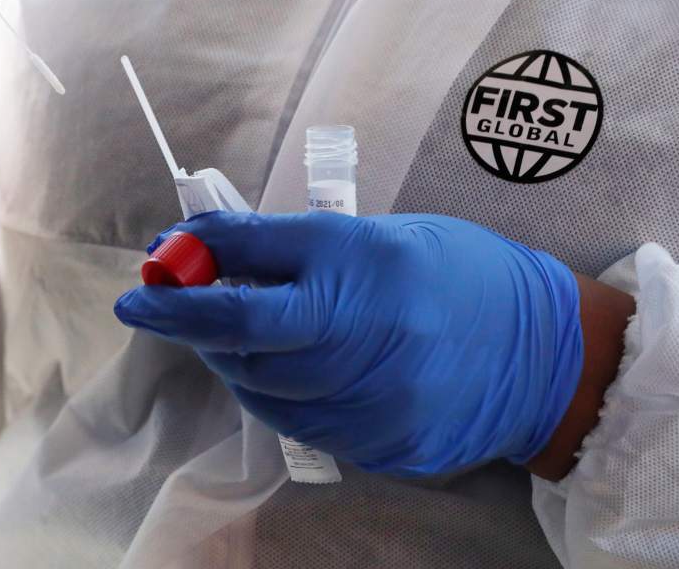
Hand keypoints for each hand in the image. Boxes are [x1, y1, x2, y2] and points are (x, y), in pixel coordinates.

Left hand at [114, 212, 583, 476]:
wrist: (539, 348)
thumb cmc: (447, 271)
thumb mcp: (369, 234)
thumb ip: (280, 247)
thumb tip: (196, 251)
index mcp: (359, 262)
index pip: (243, 276)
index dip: (179, 281)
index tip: (139, 284)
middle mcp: (361, 330)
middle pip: (240, 338)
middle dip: (187, 321)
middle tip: (158, 306)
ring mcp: (371, 396)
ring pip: (259, 387)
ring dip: (228, 359)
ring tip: (233, 335)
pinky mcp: (379, 442)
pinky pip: (297, 423)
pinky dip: (271, 394)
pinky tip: (280, 371)